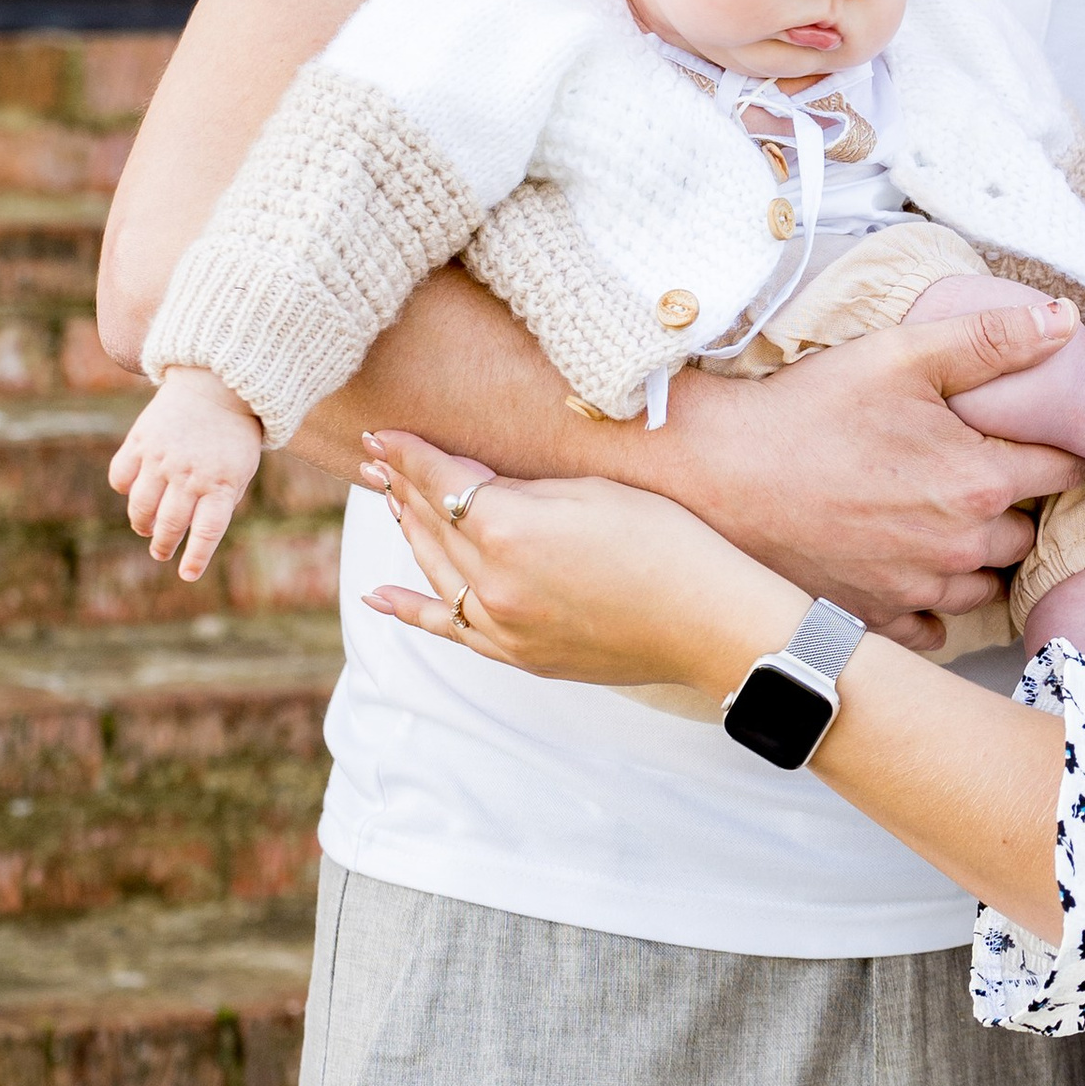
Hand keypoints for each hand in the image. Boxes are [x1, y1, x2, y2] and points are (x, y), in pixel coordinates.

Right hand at [109, 367, 264, 581]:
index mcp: (222, 483)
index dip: (196, 558)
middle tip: (162, 552)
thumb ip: (223, 500)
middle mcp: (190, 473)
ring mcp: (162, 457)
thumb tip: (198, 531)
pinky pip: (120, 477)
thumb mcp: (242, 469)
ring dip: (143, 524)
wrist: (218, 385)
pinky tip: (133, 491)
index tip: (187, 574)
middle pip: (170, 524)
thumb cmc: (234, 435)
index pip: (207, 531)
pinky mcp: (140, 441)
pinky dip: (123, 489)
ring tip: (148, 528)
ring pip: (141, 507)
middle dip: (164, 546)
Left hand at [361, 435, 801, 694]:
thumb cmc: (666, 542)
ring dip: (408, 531)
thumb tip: (478, 488)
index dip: (411, 452)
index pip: (441, 479)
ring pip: (435, 569)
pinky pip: (449, 627)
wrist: (708, 621)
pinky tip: (379, 596)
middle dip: (402, 484)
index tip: (383, 432)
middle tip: (376, 458)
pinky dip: (411, 609)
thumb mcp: (591, 492)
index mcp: (508, 528)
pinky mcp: (517, 653)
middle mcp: (491, 580)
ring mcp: (500, 624)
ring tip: (389, 499)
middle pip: (431, 522)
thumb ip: (521, 491)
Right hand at [638, 298, 1084, 654]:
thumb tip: (1063, 322)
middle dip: (1013, 505)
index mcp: (977, 480)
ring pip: (986, 584)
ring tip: (945, 520)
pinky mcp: (877, 618)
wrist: (720, 474)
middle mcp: (958, 546)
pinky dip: (932, 604)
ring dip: (978, 557)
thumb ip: (990, 340)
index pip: (1062, 470)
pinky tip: (911, 566)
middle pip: (1026, 533)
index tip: (1049, 441)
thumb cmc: (808, 411)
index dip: (1062, 450)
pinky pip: (934, 629)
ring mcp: (918, 590)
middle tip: (980, 473)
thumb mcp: (902, 354)